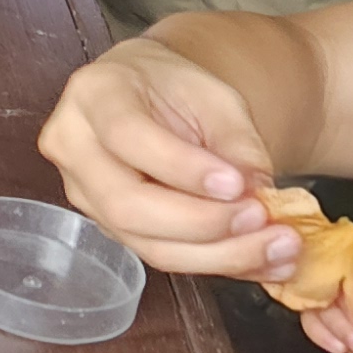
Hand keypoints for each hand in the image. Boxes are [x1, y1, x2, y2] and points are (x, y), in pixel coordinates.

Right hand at [37, 40, 297, 282]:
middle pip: (126, 205)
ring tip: (279, 246)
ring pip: (146, 244)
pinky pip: (164, 257)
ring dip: (219, 254)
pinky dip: (221, 263)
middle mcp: (74, 149)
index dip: (180, 167)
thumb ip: (236, 139)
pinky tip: (267, 261)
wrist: (152, 99)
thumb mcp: (213, 96)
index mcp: (94, 95)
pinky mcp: (112, 230)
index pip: (126, 136)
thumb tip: (259, 190)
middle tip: (261, 217)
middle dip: (201, 222)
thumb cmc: (177, 90)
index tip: (236, 184)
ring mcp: (86, 196)